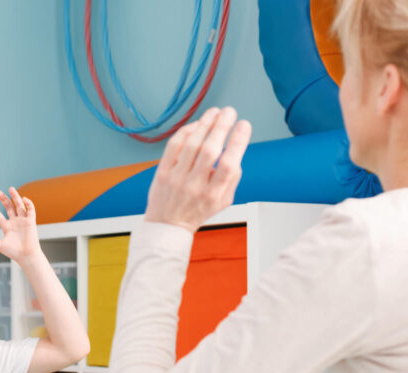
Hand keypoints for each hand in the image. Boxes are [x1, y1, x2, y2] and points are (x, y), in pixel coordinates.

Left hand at [0, 187, 39, 262]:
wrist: (26, 256)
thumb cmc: (13, 252)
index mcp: (7, 227)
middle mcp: (15, 222)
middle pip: (9, 207)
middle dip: (4, 200)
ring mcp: (23, 221)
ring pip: (19, 206)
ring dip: (15, 197)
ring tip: (10, 189)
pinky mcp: (31, 221)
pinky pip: (30, 210)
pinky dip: (28, 203)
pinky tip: (23, 199)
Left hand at [144, 107, 252, 233]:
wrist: (167, 225)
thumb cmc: (197, 210)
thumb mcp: (224, 201)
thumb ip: (233, 178)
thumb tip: (237, 149)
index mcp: (213, 194)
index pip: (229, 165)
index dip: (238, 142)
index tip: (244, 124)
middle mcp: (194, 186)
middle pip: (210, 150)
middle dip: (222, 126)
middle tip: (230, 112)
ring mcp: (176, 178)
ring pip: (191, 145)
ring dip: (204, 124)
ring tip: (214, 112)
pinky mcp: (162, 172)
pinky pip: (173, 146)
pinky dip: (185, 132)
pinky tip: (196, 125)